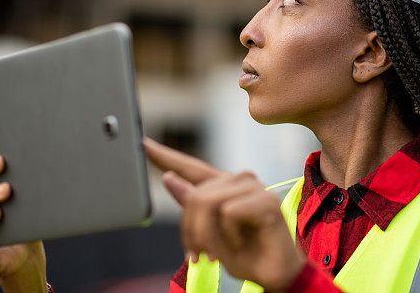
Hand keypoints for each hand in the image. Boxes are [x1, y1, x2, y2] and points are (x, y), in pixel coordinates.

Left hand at [144, 137, 305, 291]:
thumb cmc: (245, 253)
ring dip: (208, 235)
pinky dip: (229, 236)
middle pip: (195, 195)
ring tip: (218, 253)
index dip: (166, 156)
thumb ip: (192, 205)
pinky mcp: (266, 200)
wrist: (276, 275)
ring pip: (208, 202)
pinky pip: (228, 213)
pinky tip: (242, 243)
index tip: (143, 144)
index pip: (191, 167)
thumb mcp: (209, 233)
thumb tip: (169, 177)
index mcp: (224, 187)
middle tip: (197, 255)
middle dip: (191, 230)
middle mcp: (239, 181)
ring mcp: (255, 188)